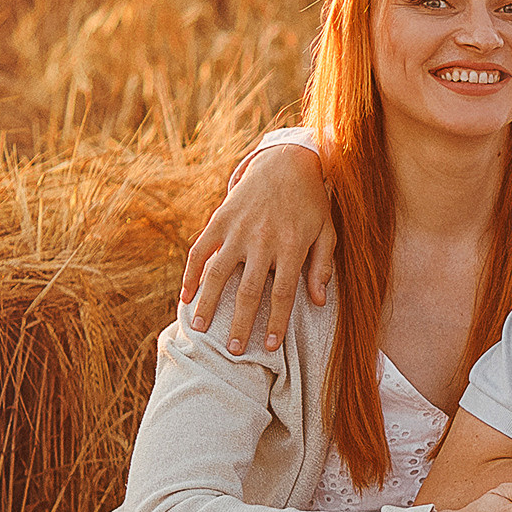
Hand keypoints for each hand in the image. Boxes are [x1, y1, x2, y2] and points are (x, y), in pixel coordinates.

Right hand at [181, 143, 333, 354]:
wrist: (286, 161)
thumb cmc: (311, 202)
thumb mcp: (326, 231)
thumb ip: (322, 265)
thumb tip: (318, 301)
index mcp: (291, 245)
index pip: (283, 293)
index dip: (276, 322)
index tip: (270, 347)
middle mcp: (262, 240)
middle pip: (249, 290)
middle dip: (241, 323)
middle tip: (234, 350)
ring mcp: (238, 229)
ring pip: (218, 273)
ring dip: (208, 303)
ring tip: (200, 328)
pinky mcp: (220, 218)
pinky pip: (200, 250)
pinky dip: (190, 272)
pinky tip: (185, 295)